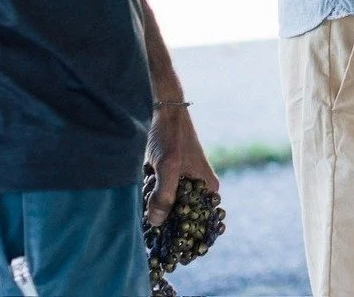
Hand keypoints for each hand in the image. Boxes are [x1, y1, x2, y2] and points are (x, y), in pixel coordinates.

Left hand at [144, 102, 218, 226]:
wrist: (165, 112)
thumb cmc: (170, 137)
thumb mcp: (168, 166)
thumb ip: (165, 195)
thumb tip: (157, 223)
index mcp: (208, 188)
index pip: (201, 222)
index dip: (184, 235)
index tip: (165, 240)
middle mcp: (200, 188)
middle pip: (183, 218)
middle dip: (166, 222)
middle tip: (150, 220)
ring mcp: (186, 185)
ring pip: (170, 210)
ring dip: (156, 210)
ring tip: (148, 197)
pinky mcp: (173, 181)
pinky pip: (163, 199)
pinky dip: (152, 200)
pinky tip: (145, 191)